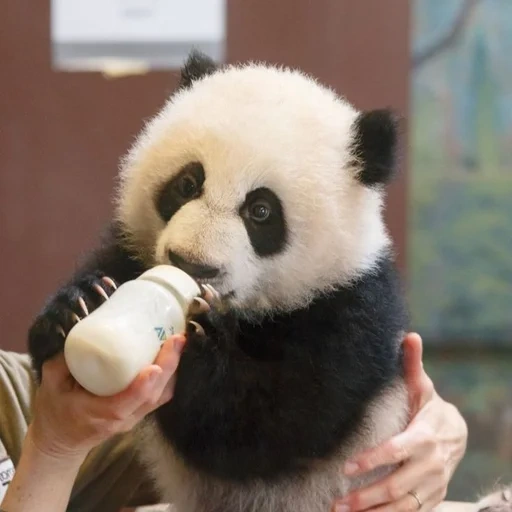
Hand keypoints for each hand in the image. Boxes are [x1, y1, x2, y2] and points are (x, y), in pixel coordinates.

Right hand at [30, 334, 185, 459]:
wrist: (60, 442)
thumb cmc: (55, 413)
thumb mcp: (50, 387)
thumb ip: (61, 362)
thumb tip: (78, 332)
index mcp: (99, 415)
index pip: (126, 403)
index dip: (143, 386)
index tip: (155, 367)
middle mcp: (123, 418)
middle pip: (154, 395)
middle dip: (170, 366)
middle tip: (177, 338)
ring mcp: (135, 417)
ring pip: (162, 395)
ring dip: (175, 369)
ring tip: (180, 341)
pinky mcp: (140, 411)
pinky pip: (161, 394)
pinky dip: (171, 375)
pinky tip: (174, 353)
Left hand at [332, 333, 467, 511]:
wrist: (458, 434)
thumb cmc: (430, 408)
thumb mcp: (423, 387)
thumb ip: (413, 365)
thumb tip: (410, 335)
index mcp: (425, 436)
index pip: (397, 450)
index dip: (373, 459)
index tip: (346, 466)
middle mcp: (430, 464)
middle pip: (397, 485)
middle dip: (367, 496)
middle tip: (339, 502)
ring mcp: (433, 484)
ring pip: (403, 506)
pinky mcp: (433, 497)